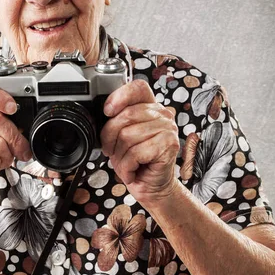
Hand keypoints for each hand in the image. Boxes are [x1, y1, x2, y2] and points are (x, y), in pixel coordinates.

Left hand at [100, 79, 179, 207]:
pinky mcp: (169, 145)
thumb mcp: (121, 137)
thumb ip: (117, 121)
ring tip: (126, 163)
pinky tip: (133, 170)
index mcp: (151, 107)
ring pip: (128, 136)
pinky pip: (136, 152)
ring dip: (120, 156)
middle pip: (126, 115)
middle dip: (111, 138)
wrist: (151, 186)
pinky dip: (127, 166)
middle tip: (113, 151)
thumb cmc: (136, 162)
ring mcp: (168, 128)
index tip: (108, 112)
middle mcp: (162, 114)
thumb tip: (104, 116)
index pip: (137, 88)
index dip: (119, 97)